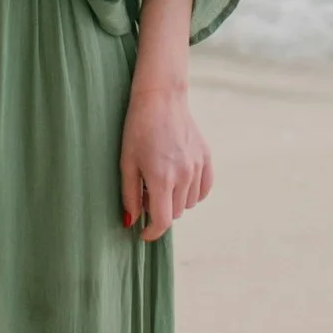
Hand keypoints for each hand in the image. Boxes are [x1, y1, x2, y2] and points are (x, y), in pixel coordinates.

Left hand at [120, 80, 210, 241]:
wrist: (161, 98)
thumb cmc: (137, 129)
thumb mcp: (126, 163)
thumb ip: (129, 195)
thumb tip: (131, 222)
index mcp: (161, 178)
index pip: (162, 221)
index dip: (151, 233)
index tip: (143, 233)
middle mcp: (183, 175)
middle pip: (174, 213)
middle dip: (159, 210)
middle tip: (146, 193)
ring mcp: (198, 166)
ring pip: (189, 203)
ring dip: (175, 200)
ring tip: (162, 181)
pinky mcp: (206, 158)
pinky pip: (203, 189)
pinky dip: (192, 192)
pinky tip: (180, 180)